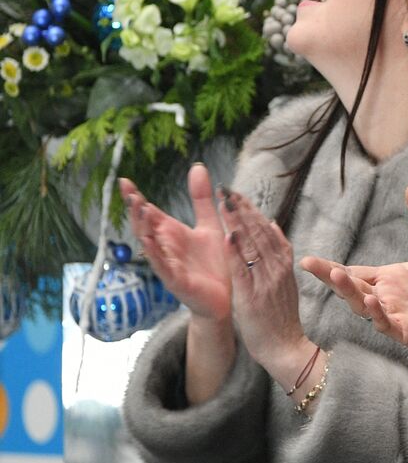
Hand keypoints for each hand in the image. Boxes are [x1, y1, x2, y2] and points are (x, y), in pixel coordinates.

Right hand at [121, 165, 230, 322]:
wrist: (228, 296)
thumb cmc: (216, 262)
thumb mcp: (210, 224)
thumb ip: (201, 198)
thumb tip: (198, 167)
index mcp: (171, 233)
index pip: (149, 212)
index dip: (135, 197)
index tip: (124, 180)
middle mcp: (165, 247)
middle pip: (144, 226)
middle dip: (136, 211)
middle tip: (131, 194)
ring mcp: (168, 264)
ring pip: (149, 245)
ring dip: (143, 229)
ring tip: (139, 211)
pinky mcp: (177, 281)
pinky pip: (163, 267)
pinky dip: (155, 255)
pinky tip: (148, 244)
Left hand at [220, 190, 311, 375]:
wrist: (285, 347)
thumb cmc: (281, 317)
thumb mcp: (285, 281)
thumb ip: (279, 254)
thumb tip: (274, 225)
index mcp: (284, 265)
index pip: (267, 230)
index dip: (251, 211)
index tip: (237, 194)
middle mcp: (277, 270)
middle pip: (259, 233)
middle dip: (242, 210)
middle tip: (227, 190)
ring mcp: (266, 283)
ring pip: (251, 247)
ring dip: (237, 224)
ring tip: (224, 204)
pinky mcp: (252, 297)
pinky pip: (243, 271)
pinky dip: (235, 253)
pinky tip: (227, 236)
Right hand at [300, 184, 407, 355]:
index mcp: (394, 278)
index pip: (355, 272)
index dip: (331, 267)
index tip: (307, 260)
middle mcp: (391, 297)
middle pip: (352, 288)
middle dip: (332, 277)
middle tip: (310, 264)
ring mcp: (399, 317)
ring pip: (364, 307)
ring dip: (350, 293)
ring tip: (338, 275)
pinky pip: (388, 326)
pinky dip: (379, 314)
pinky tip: (372, 300)